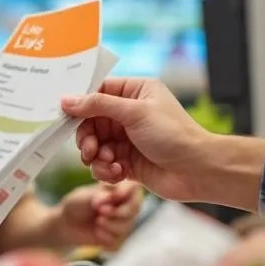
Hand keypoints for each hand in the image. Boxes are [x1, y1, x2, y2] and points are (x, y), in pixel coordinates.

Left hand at [51, 182, 142, 248]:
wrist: (67, 223)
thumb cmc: (77, 204)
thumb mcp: (86, 195)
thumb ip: (102, 194)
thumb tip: (117, 194)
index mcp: (120, 189)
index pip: (133, 188)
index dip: (126, 193)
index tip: (112, 197)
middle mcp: (125, 205)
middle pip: (134, 209)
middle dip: (118, 212)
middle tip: (100, 210)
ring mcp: (123, 222)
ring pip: (127, 226)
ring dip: (110, 225)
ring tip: (97, 221)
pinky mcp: (117, 237)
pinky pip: (118, 240)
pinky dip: (105, 236)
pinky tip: (97, 231)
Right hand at [60, 78, 215, 201]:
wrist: (198, 171)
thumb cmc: (173, 135)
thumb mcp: (134, 112)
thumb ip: (98, 105)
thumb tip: (67, 99)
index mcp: (136, 91)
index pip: (98, 91)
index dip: (81, 104)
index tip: (66, 116)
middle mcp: (130, 113)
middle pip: (91, 121)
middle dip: (87, 137)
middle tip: (89, 150)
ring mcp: (128, 138)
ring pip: (95, 145)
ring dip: (96, 157)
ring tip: (107, 163)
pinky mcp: (128, 162)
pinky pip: (104, 164)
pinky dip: (106, 170)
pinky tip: (117, 174)